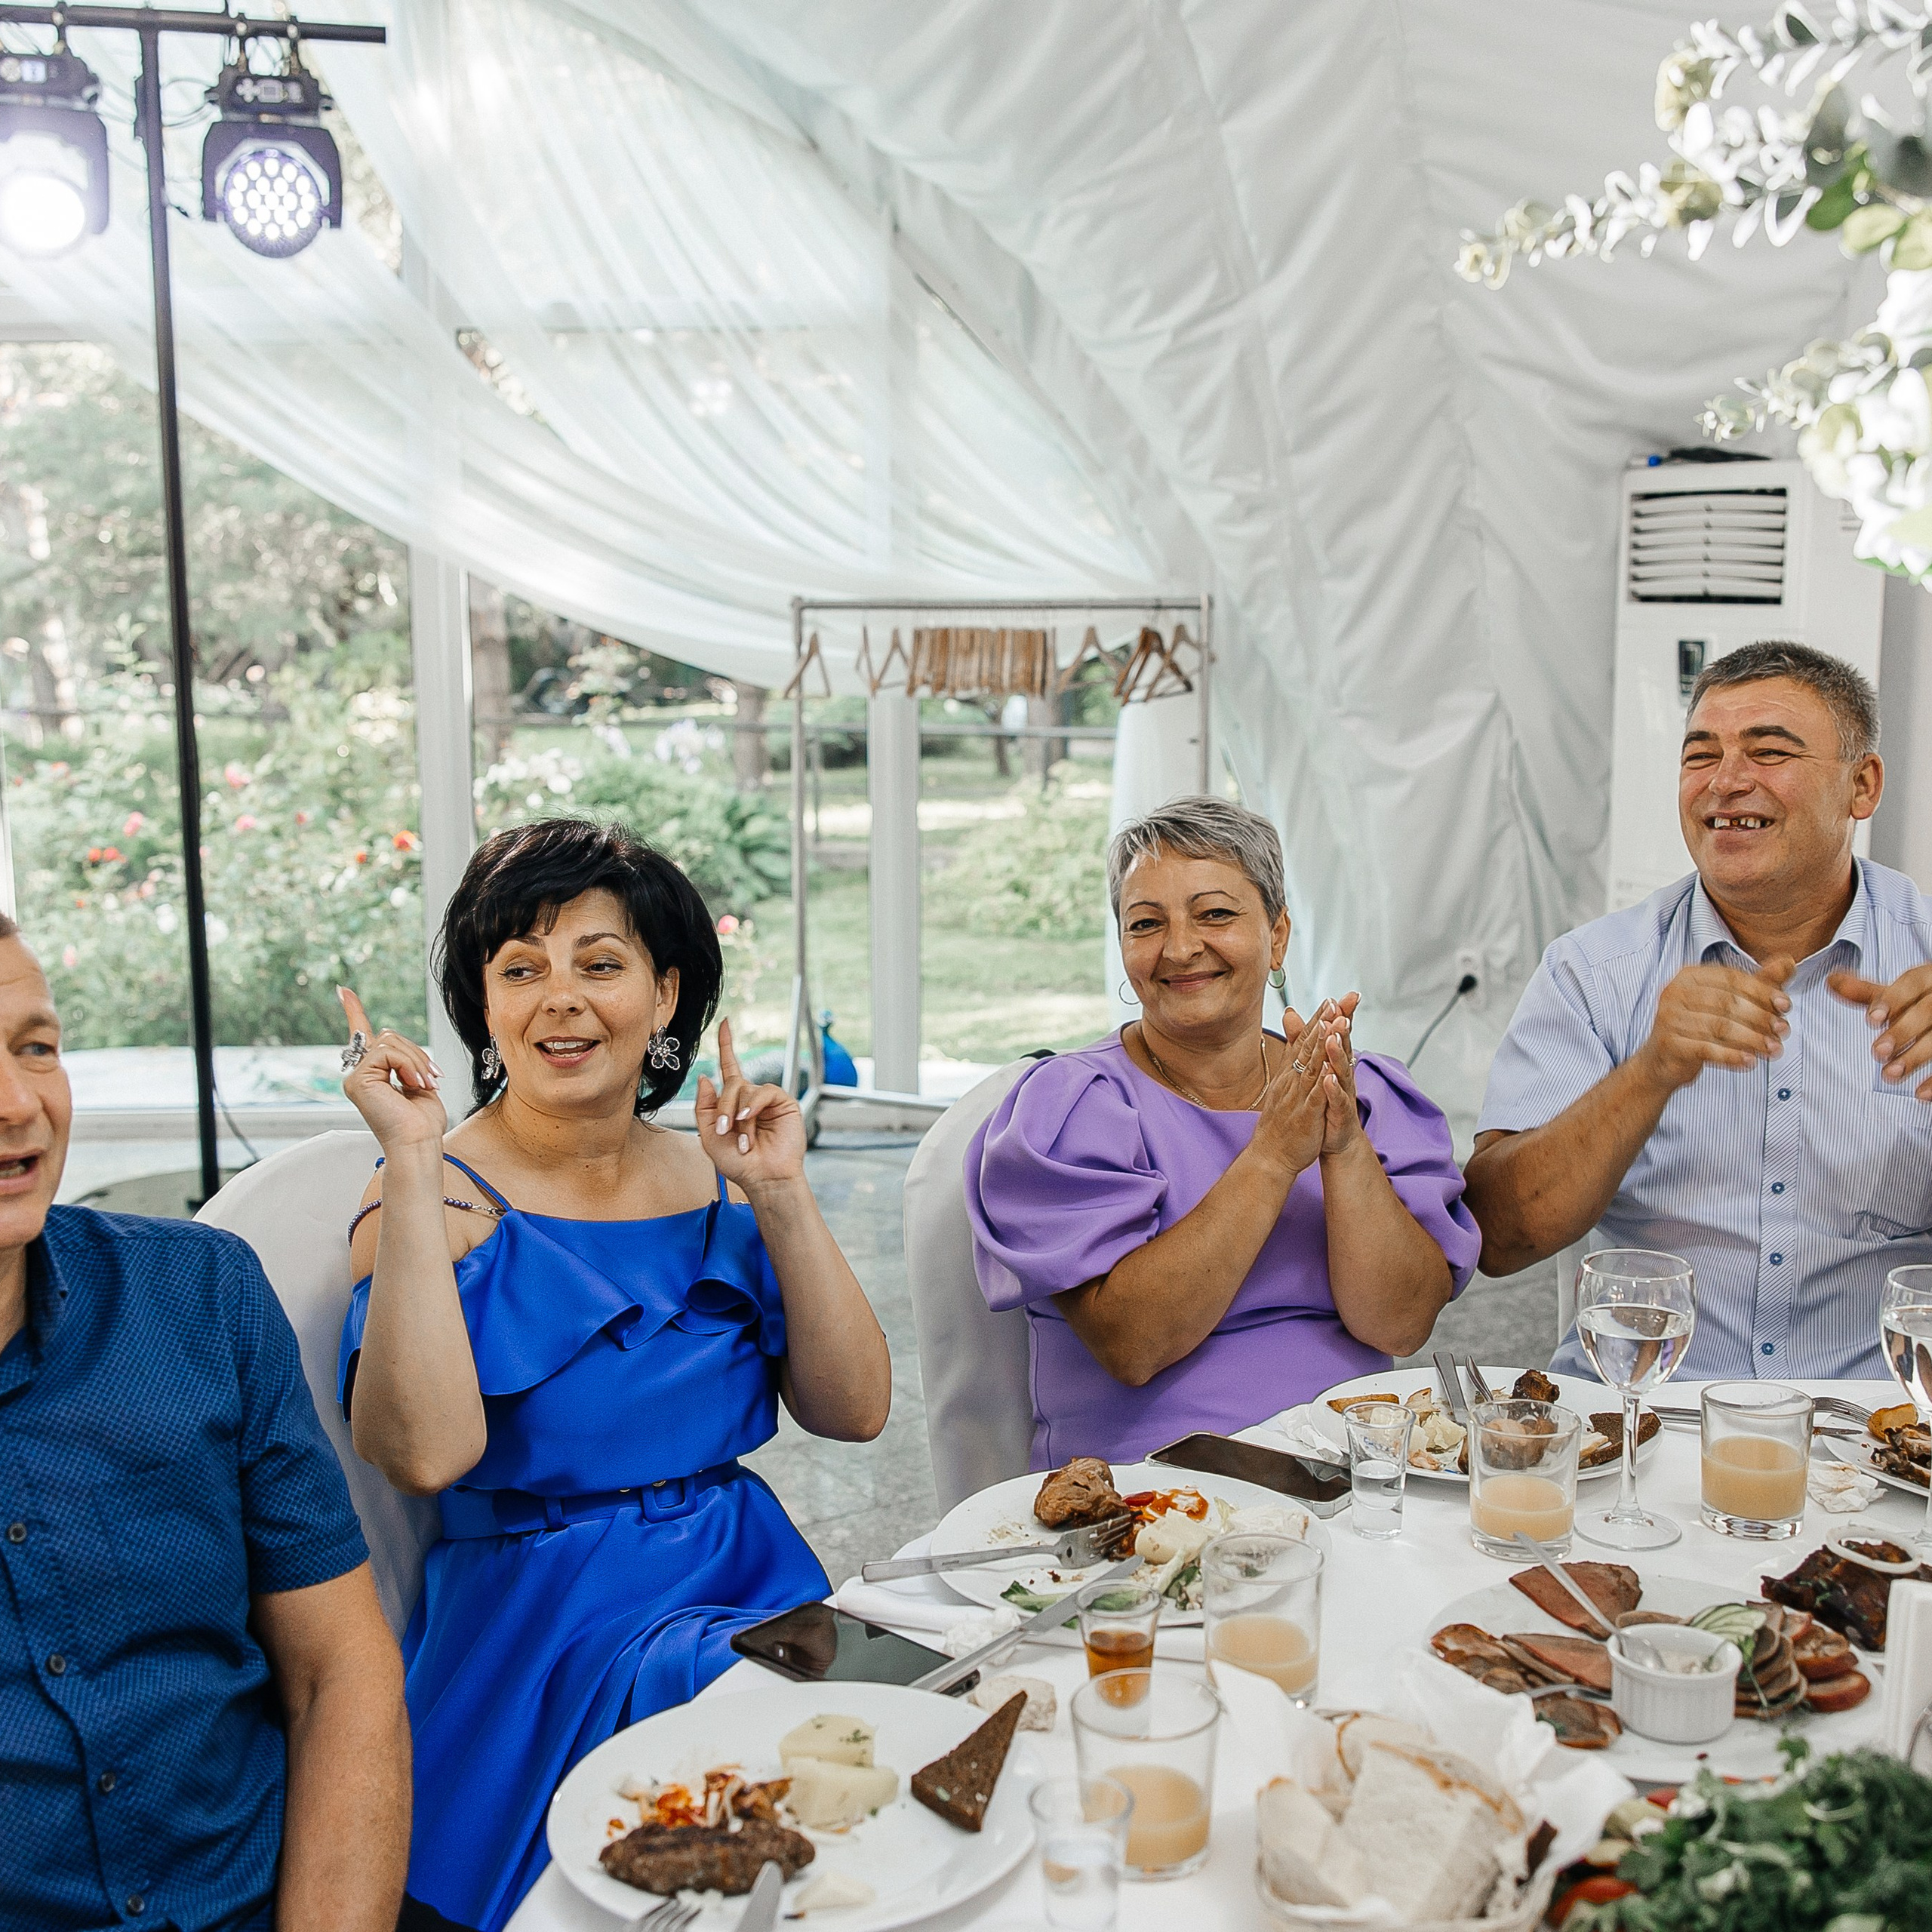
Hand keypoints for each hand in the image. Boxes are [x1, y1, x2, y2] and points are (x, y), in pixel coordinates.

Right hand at [337, 987, 445, 1152]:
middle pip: (388, 1037)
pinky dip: (408, 1065)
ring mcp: (356, 1077)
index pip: (363, 1036)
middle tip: (431, 1077)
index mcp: (374, 1074)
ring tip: (424, 1084)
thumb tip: (396, 1042)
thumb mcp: (417, 1081)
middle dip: (415, 1053)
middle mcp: (360, 1074)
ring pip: (389, 1042)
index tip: (343, 991)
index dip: (353, 1011)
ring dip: (415, 1061)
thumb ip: (404, 1059)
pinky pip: (387, 1053)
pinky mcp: (357, 1080)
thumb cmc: (422, 1121)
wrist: (418, 1142)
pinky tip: (413, 1084)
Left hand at [695, 1018, 804, 1191]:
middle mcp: (750, 1098)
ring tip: (742, 1138)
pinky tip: (750, 1122)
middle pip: (732, 1081)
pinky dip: (753, 1107)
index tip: (726, 1023)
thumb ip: (704, 1106)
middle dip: (724, 1106)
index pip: (729, 1067)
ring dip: (738, 1113)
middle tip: (725, 1130)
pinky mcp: (783, 1103)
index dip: (727, 1045)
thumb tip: (705, 1077)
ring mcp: (767, 1100)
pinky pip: (764, 1092)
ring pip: (745, 1088)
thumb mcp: (709, 1135)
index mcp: (733, 1103)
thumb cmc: (737, 1163)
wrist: (762, 1178)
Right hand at [1250, 1010, 1333, 1180]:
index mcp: (1291, 1074)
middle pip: (1309, 1047)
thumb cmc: (1281, 1122)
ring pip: (1312, 1067)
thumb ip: (1293, 1062)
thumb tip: (1294, 1048)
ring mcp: (1298, 1097)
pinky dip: (1323, 1083)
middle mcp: (1292, 1081)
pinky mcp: (1305, 1116)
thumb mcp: (1286, 1087)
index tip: (1331, 999)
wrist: (1270, 1154)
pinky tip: (1331, 1069)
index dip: (1318, 1020)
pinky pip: (1315, 1097)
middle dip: (1324, 1023)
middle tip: (1336, 1001)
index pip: (1305, 1042)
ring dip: (1324, 1045)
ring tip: (1336, 1024)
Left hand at [1304, 993, 1364, 1156]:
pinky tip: (1329, 1079)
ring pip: (1342, 1071)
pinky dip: (1333, 1089)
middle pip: (1343, 1048)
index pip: (1337, 1035)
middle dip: (1342, 1030)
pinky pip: (1337, 1100)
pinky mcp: (1339, 1114)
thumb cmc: (1326, 1102)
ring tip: (1334, 1039)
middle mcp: (1342, 1075)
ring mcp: (1343, 1094)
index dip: (1339, 1018)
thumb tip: (1290, 1013)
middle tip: (1341, 1011)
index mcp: (1335, 1063)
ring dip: (1338, 1054)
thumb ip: (1302, 1039)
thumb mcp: (1312, 1067)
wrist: (1335, 1139)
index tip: (1339, 998)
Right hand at [1635, 958, 1792, 1092]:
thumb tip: (1789, 962)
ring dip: (1752, 1039)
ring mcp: (1668, 1017)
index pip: (1731, 978)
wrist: (1662, 1062)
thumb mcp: (1729, 1003)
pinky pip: (1706, 1049)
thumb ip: (1758, 983)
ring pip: (1719, 1027)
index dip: (1762, 991)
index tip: (1786, 1005)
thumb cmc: (1699, 1028)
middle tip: (1784, 1030)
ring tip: (1774, 1049)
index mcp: (1689, 975)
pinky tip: (1749, 1062)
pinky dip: (1731, 1056)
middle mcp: (1674, 992)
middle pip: (1727, 1002)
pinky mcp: (1668, 1043)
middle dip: (1761, 1017)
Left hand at [1829, 963, 1931, 1100]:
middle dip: (1902, 1031)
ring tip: (1890, 1076)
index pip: (1912, 984)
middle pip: (1928, 1011)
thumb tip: (1830, 980)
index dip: (1892, 1000)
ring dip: (1917, 1057)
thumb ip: (1871, 994)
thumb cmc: (1926, 1001)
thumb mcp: (1904, 995)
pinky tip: (1921, 1094)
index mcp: (1930, 979)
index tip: (1871, 1020)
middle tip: (1876, 1053)